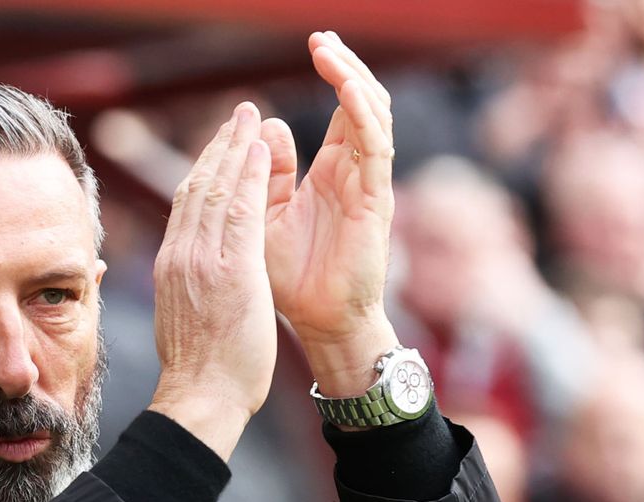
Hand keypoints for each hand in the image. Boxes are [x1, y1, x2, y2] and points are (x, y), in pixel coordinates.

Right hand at [149, 102, 276, 461]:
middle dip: (219, 147)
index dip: (203, 170)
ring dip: (235, 149)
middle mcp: (181, 256)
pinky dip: (249, 176)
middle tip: (238, 115)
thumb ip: (184, 290)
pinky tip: (261, 150)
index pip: (186, 206)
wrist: (201, 398)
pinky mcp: (231, 270)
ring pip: (216, 189)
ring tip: (251, 118)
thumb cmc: (199, 372)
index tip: (221, 146)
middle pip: (196, 187)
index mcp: (171, 267)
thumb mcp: (182, 319)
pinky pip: (240, 210)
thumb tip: (181, 282)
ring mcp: (203, 261)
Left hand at [263, 32, 399, 394]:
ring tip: (331, 52)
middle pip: (362, 101)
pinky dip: (363, 115)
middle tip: (323, 35)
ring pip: (374, 116)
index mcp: (332, 171)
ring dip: (353, 80)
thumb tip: (266, 126)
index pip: (341, 108)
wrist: (315, 323)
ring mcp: (369, 184)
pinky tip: (348, 90)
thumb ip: (269, 173)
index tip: (315, 42)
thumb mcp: (267, 215)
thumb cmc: (290, 277)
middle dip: (344, 65)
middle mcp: (356, 171)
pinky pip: (376, 148)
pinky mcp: (376, 201)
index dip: (333, 73)